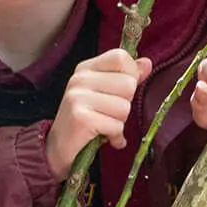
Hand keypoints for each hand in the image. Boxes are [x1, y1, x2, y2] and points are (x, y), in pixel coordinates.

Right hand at [48, 50, 145, 176]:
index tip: (120, 91)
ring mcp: (77, 97)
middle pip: (128, 84)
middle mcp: (79, 79)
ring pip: (124, 107)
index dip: (130, 74)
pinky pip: (116, 126)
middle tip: (108, 113)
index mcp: (86, 68)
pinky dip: (115, 137)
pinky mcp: (81, 118)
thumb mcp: (105, 93)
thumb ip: (126, 76)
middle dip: (125, 104)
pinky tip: (104, 138)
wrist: (58, 148)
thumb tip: (147, 63)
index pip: (121, 57)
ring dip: (120, 122)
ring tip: (104, 125)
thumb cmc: (87, 119)